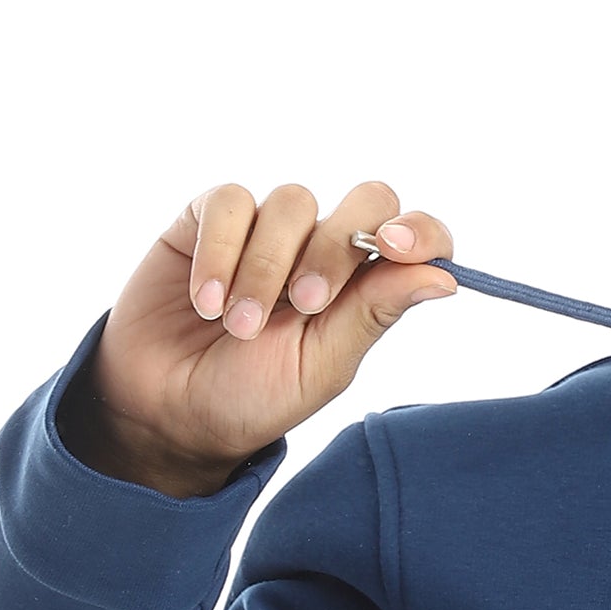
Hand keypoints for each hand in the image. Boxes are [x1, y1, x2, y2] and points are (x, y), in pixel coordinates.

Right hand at [59, 180, 458, 495]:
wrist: (167, 410)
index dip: (418, 231)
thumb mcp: (320, 366)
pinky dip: (220, 252)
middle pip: (366, 199)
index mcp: (364, 287)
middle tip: (304, 304)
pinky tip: (206, 300)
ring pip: (293, 202)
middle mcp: (323, 248)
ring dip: (266, 267)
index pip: (414, 236)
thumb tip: (443, 278)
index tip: (397, 248)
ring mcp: (268, 230)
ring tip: (236, 325)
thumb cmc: (251, 396)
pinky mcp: (209, 219)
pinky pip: (230, 203)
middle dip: (335, 249)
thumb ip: (374, 314)